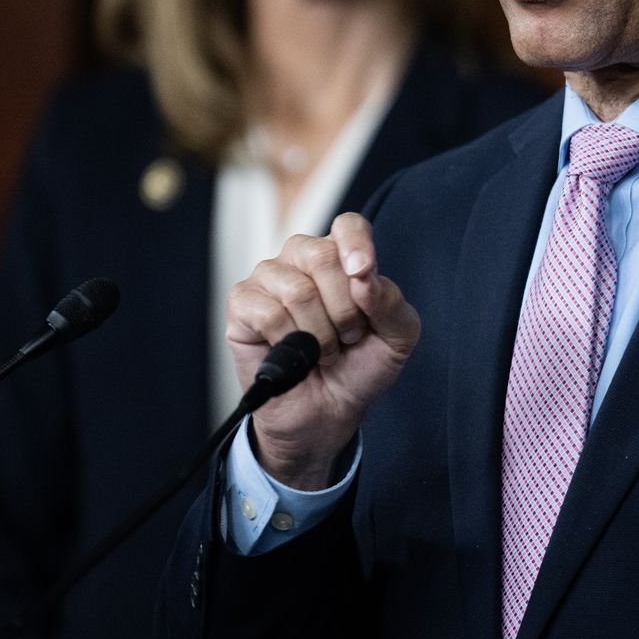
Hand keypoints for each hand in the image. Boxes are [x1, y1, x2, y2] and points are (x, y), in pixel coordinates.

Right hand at [225, 212, 419, 488]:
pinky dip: (290, 342)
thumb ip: (390, 301)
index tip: (363, 274)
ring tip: (324, 352)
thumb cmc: (361, 367)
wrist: (329, 413)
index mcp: (340, 256)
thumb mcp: (397, 337)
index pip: (348, 226)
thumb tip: (362, 274)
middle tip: (348, 337)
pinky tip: (295, 355)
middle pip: (321, 255)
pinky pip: (267, 312)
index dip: (357, 245)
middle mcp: (301, 259)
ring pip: (297, 290)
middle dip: (345, 309)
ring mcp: (268, 279)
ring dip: (320, 334)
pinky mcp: (242, 305)